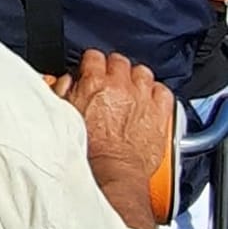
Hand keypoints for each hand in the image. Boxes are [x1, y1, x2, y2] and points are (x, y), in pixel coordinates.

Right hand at [54, 51, 173, 183]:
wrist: (112, 172)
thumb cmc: (89, 150)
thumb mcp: (65, 113)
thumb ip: (64, 91)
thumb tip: (67, 81)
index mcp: (94, 83)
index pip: (94, 56)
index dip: (91, 63)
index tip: (91, 70)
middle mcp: (120, 86)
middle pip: (119, 61)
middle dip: (114, 69)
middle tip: (109, 82)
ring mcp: (142, 98)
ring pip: (143, 72)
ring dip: (136, 79)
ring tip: (130, 90)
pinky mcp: (160, 113)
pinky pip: (163, 91)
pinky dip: (157, 93)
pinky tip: (149, 100)